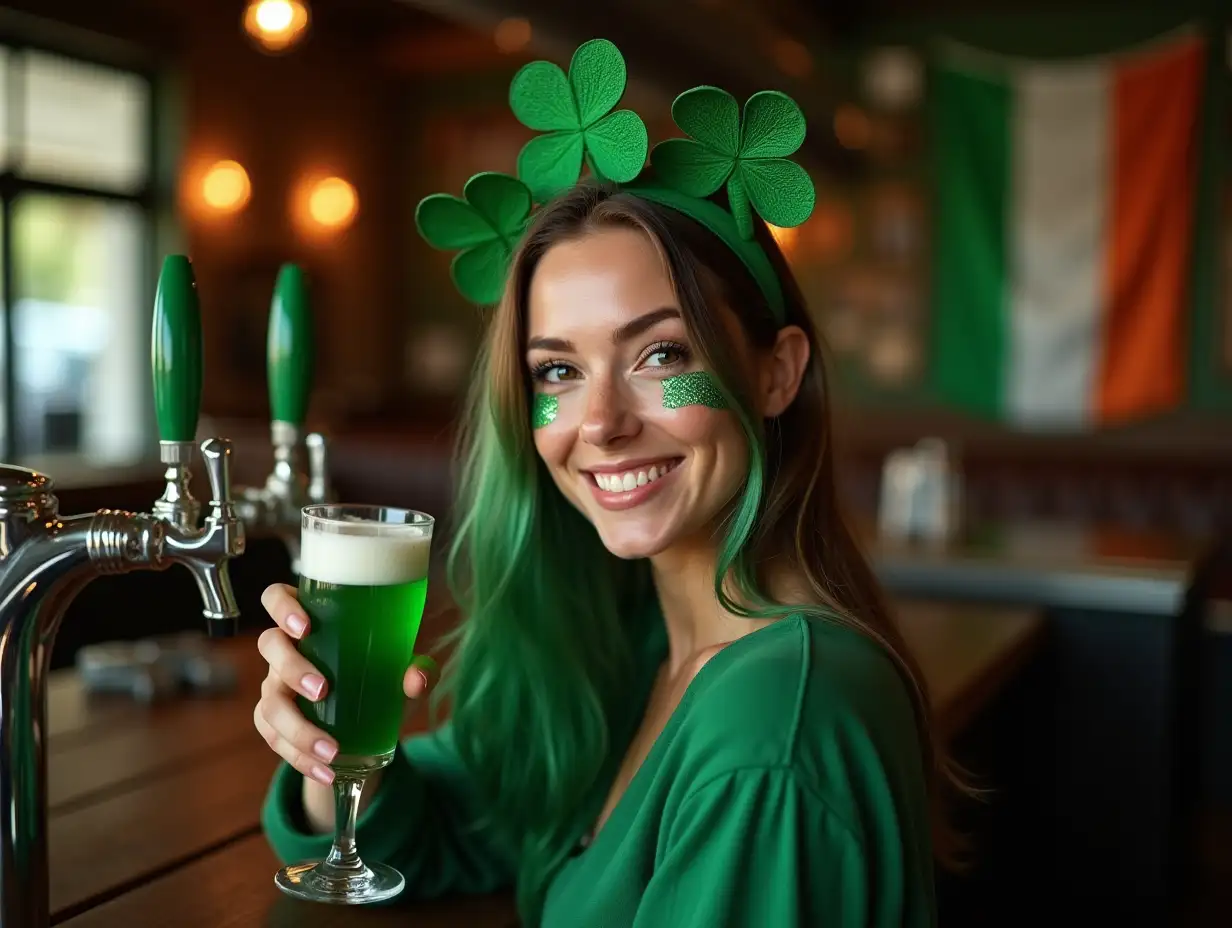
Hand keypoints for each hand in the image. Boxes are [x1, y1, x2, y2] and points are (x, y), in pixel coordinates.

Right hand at [252, 582, 437, 787]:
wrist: (365, 727)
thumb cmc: (378, 679)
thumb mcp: (399, 674)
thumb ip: (416, 670)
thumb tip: (416, 677)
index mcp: (311, 622)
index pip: (277, 598)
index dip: (282, 607)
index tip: (305, 626)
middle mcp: (286, 651)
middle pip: (269, 645)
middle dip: (292, 668)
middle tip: (323, 689)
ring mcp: (274, 687)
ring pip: (270, 703)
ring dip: (298, 728)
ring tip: (331, 749)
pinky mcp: (273, 723)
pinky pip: (274, 739)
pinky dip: (300, 758)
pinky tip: (326, 770)